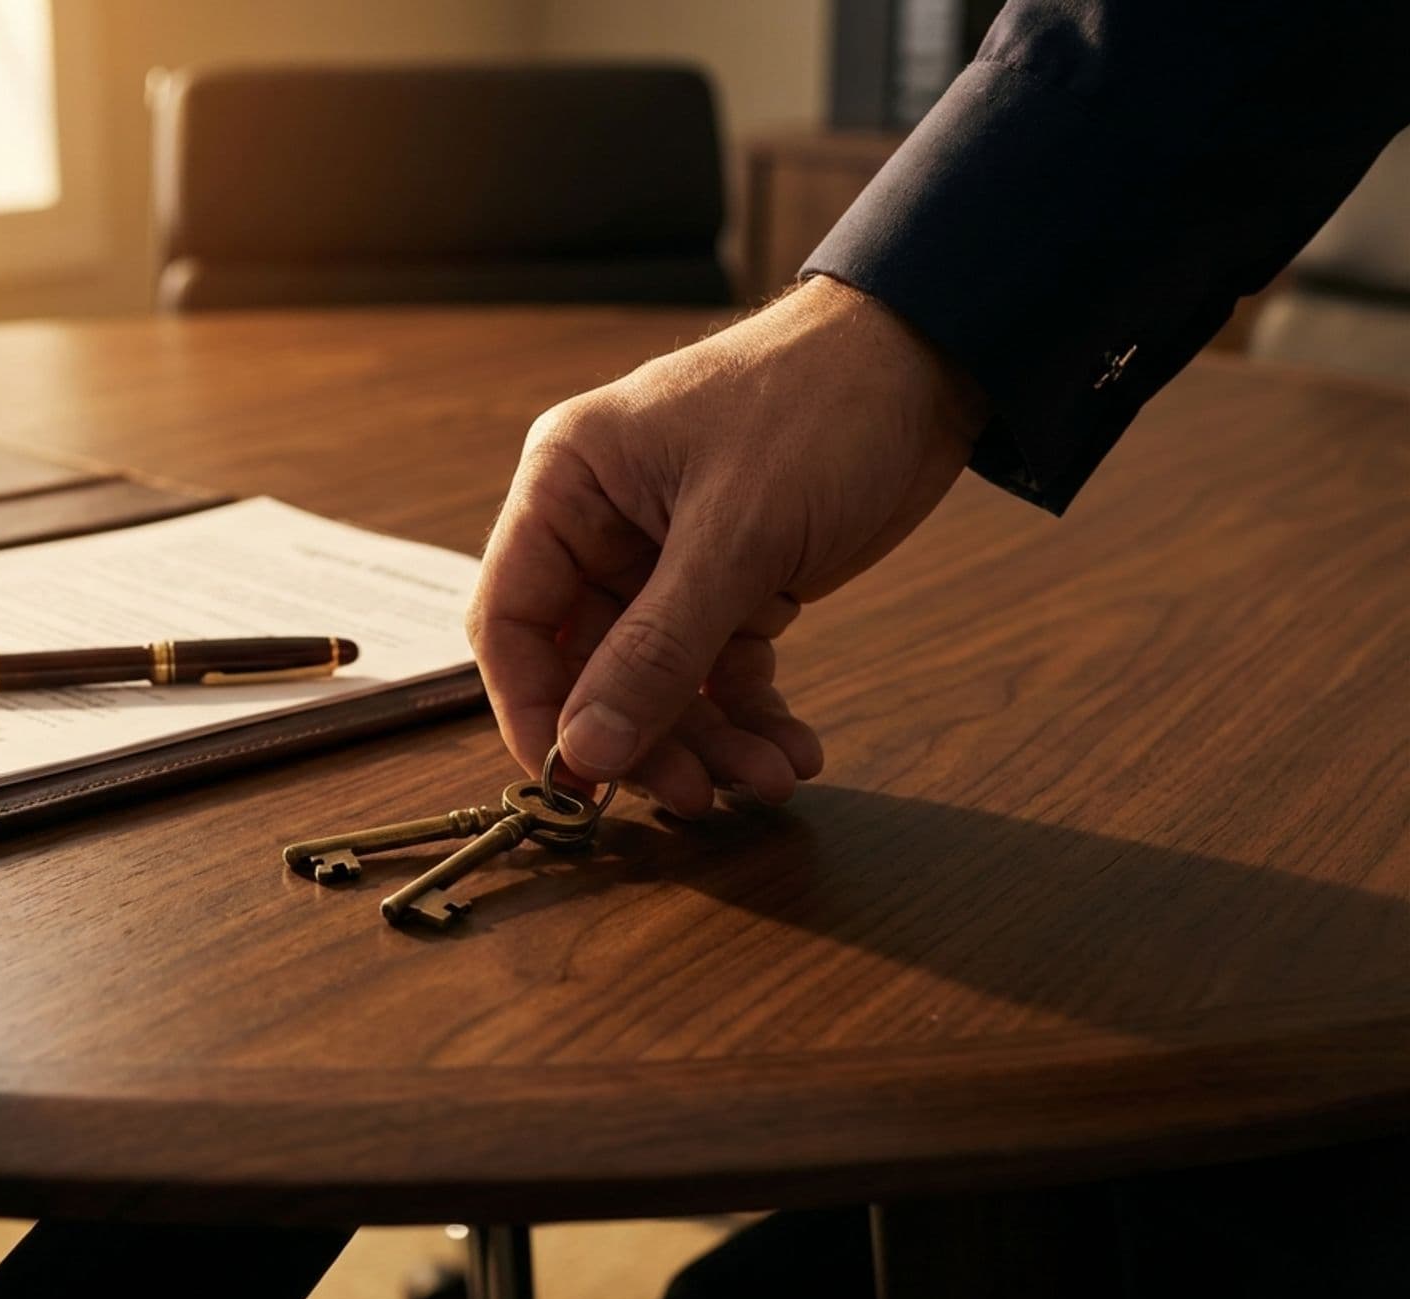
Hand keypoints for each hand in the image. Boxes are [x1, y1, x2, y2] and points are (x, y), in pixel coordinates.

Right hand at [467, 276, 987, 814]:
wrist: (932, 357)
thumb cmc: (819, 406)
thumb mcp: (735, 535)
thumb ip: (655, 651)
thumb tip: (586, 754)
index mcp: (569, 487)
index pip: (511, 621)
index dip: (532, 712)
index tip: (574, 785)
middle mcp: (604, 525)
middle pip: (587, 667)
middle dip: (642, 738)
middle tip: (692, 796)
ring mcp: (668, 557)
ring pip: (657, 681)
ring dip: (708, 740)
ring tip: (767, 779)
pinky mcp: (733, 580)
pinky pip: (719, 670)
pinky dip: (751, 717)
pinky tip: (792, 750)